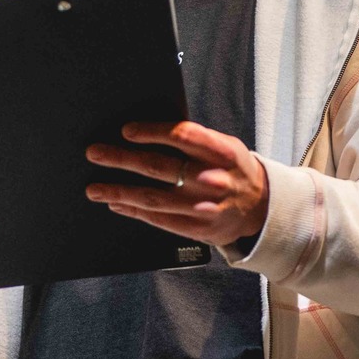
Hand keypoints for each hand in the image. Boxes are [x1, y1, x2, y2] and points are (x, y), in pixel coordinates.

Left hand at [85, 121, 269, 246]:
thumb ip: (195, 139)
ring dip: (119, 191)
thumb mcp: (226, 147)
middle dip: (122, 159)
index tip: (126, 130)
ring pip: (153, 198)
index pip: (182, 136)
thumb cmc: (235, 170)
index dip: (151, 131)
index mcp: (222, 152)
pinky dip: (134, 211)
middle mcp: (213, 179)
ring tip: (95, 188)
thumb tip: (149, 130)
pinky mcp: (198, 229)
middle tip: (95, 153)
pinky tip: (116, 204)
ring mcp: (205, 207)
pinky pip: (159, 220)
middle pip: (159, 166)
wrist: (263, 208)